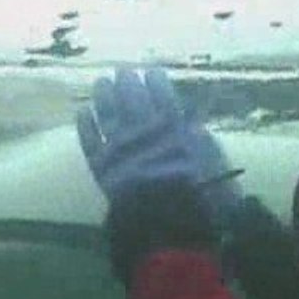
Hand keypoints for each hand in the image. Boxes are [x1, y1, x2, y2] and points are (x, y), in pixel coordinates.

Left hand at [77, 67, 242, 225]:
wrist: (166, 226)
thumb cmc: (201, 198)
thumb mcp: (215, 165)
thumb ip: (202, 141)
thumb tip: (191, 125)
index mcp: (174, 127)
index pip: (163, 95)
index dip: (157, 81)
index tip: (152, 71)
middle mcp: (143, 130)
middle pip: (132, 98)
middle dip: (128, 82)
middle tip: (123, 71)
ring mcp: (119, 146)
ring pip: (107, 112)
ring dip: (104, 95)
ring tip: (102, 82)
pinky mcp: (100, 165)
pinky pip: (89, 139)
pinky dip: (86, 123)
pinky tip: (83, 111)